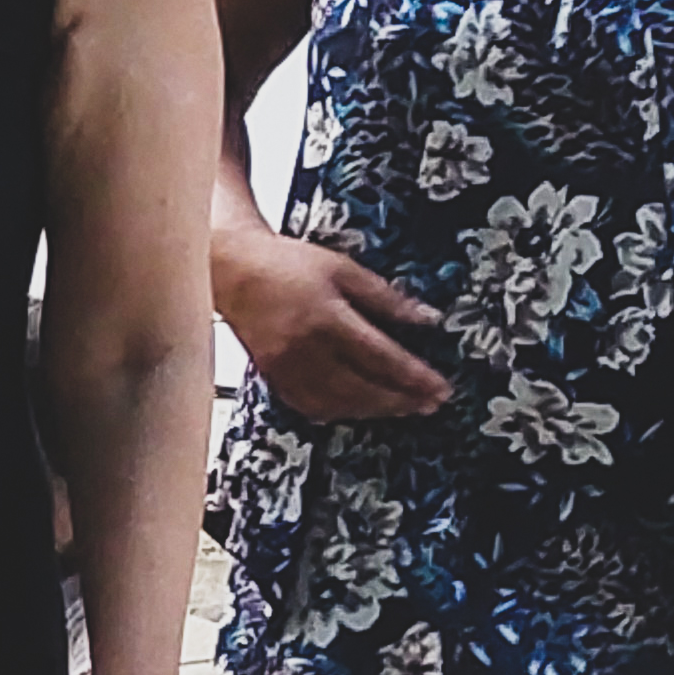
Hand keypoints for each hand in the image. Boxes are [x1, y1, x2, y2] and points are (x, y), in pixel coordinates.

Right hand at [211, 217, 456, 421]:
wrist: (231, 270)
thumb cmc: (288, 264)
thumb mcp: (345, 270)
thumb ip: (387, 298)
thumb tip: (428, 319)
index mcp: (327, 319)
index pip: (381, 358)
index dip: (415, 377)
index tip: (442, 387)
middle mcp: (305, 350)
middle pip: (362, 389)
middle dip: (401, 400)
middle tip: (431, 404)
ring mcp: (285, 368)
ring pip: (337, 403)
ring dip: (374, 410)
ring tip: (403, 407)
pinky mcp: (272, 377)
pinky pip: (310, 406)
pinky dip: (340, 411)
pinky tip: (359, 407)